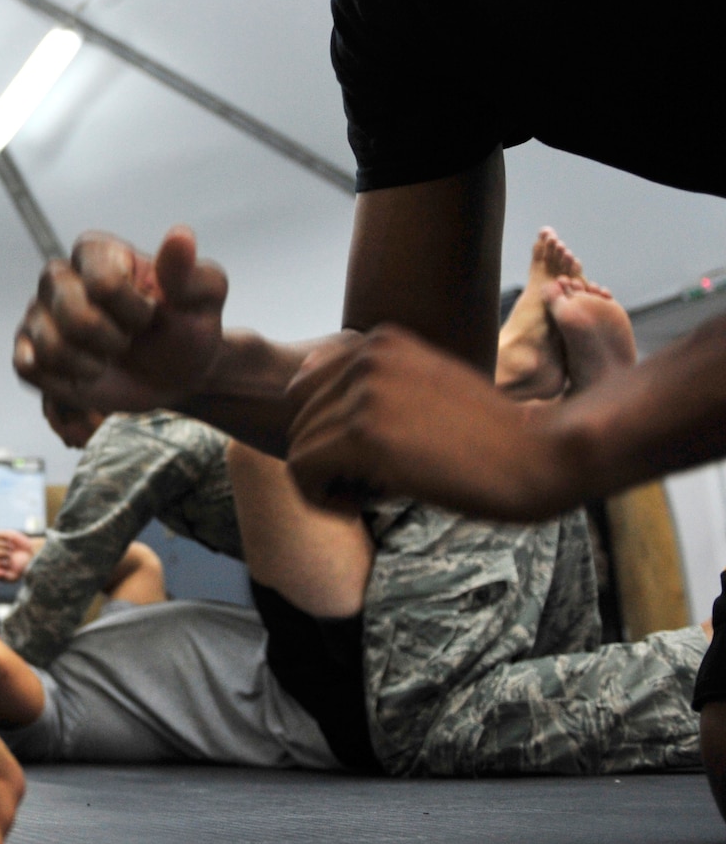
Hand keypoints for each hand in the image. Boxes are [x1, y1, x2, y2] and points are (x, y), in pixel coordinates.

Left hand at [0, 531, 39, 582]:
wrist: (28, 554)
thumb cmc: (20, 567)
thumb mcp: (14, 575)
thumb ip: (5, 577)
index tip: (7, 563)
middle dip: (0, 554)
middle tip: (10, 555)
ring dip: (2, 545)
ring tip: (11, 548)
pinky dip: (1, 537)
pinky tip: (9, 540)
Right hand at [14, 228, 226, 418]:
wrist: (174, 375)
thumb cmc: (186, 327)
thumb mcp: (202, 299)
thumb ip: (189, 271)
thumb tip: (180, 236)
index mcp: (96, 251)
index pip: (103, 284)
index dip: (134, 311)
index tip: (151, 314)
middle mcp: (58, 276)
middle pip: (72, 316)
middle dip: (112, 341)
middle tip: (128, 341)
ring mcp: (39, 313)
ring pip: (49, 347)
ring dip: (90, 366)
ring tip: (107, 361)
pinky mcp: (28, 350)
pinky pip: (28, 369)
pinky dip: (63, 382)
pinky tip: (84, 375)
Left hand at [287, 324, 581, 521]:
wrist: (545, 455)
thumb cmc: (490, 437)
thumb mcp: (427, 389)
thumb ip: (374, 385)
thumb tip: (302, 392)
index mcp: (380, 339)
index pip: (306, 386)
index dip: (329, 430)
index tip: (371, 455)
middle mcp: (367, 354)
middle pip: (298, 416)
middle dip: (326, 455)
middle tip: (373, 478)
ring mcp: (365, 390)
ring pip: (297, 445)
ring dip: (330, 479)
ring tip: (380, 489)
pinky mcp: (364, 433)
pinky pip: (302, 471)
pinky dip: (323, 497)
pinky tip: (366, 504)